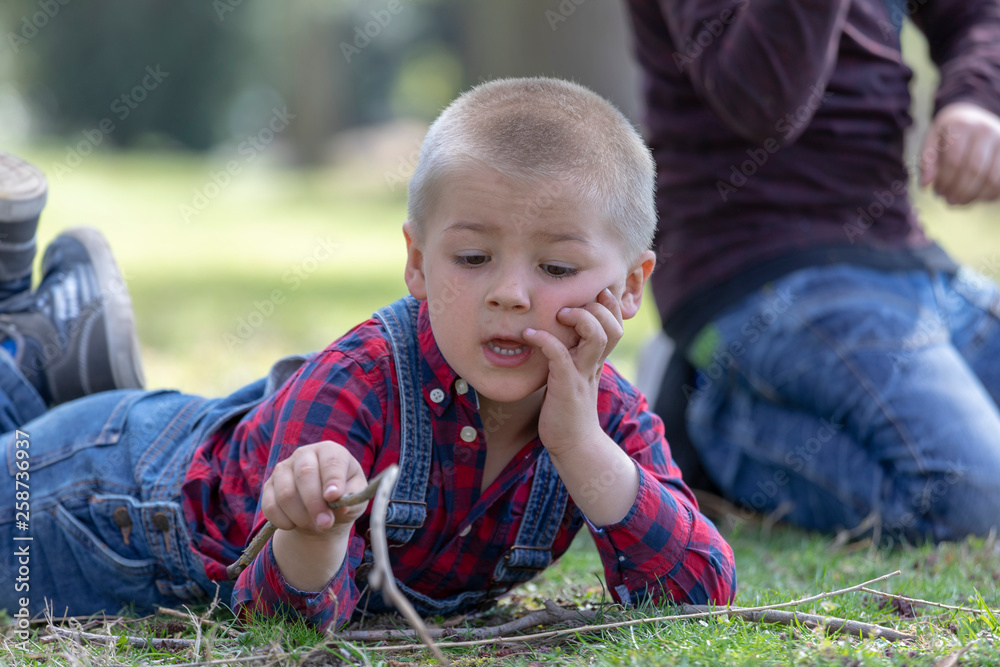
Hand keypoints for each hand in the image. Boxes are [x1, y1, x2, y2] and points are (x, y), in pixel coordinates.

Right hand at [261, 441, 367, 536]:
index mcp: (330, 451)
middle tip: (325, 523)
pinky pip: (270, 506)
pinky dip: (283, 521)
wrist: (322, 510)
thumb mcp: (355, 497)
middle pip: (305, 474)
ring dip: (300, 516)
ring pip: (286, 493)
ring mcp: (284, 468)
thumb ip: (351, 498)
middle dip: (315, 503)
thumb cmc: (343, 498)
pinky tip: (295, 525)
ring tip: (315, 526)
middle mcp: (305, 454)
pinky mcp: (269, 486)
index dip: (332, 479)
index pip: (331, 461)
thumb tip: (341, 507)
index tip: (333, 497)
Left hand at [522, 287, 623, 455]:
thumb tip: (555, 334)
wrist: (574, 444)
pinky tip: (528, 334)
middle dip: (597, 308)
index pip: (615, 325)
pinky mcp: (566, 385)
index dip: (609, 305)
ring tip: (558, 314)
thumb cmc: (568, 409)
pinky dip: (545, 339)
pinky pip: (559, 354)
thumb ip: (572, 355)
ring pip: (596, 336)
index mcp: (597, 359)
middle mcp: (594, 363)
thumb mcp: (574, 376)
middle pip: (613, 326)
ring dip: (579, 318)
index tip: (592, 294)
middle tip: (569, 307)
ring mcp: (582, 374)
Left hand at [920, 101, 999, 204]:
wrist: (974, 116)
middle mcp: (985, 130)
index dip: (945, 182)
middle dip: (959, 191)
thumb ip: (927, 160)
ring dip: (974, 196)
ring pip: (991, 178)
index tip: (937, 192)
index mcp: (962, 126)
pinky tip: (977, 198)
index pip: (953, 161)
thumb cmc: (949, 132)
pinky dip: (990, 194)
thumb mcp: (933, 139)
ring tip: (961, 202)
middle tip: (948, 201)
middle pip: (973, 170)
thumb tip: (925, 184)